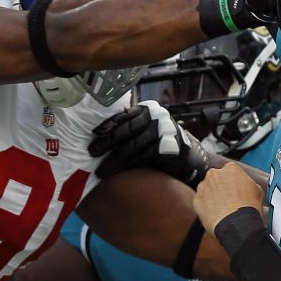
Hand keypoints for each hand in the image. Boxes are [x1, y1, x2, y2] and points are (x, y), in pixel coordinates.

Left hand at [90, 100, 208, 185]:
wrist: (188, 157)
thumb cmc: (158, 145)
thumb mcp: (143, 131)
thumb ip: (127, 130)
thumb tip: (97, 137)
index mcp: (146, 109)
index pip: (123, 116)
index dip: (107, 126)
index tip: (93, 135)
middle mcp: (156, 116)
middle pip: (126, 130)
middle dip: (107, 142)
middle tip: (92, 152)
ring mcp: (164, 130)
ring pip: (134, 144)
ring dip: (115, 159)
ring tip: (102, 171)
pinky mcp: (170, 145)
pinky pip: (146, 155)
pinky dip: (131, 164)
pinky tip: (121, 171)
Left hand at [194, 162, 265, 232]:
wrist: (238, 225)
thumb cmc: (249, 208)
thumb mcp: (257, 190)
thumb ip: (248, 183)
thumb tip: (246, 187)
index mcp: (230, 169)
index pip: (231, 171)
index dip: (235, 182)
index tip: (237, 189)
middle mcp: (214, 174)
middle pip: (217, 178)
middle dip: (221, 186)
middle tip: (229, 199)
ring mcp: (203, 187)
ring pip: (207, 189)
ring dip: (212, 196)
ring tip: (222, 208)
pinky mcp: (196, 200)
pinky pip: (201, 201)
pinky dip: (206, 206)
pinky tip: (215, 214)